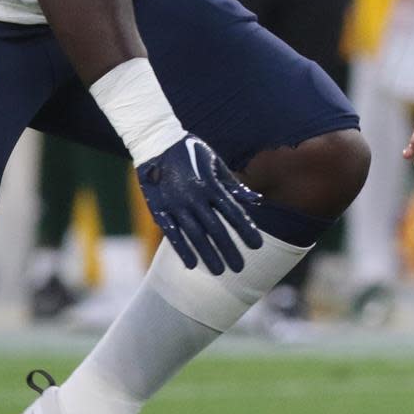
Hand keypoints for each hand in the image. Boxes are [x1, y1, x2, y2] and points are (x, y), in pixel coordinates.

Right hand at [136, 135, 264, 273]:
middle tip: (240, 268)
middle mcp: (195, 197)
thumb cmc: (192, 152)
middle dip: (229, 250)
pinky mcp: (159, 209)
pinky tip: (191, 264)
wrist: (156, 142)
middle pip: (216, 229)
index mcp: (212, 186)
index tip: (257, 246)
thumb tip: (257, 201)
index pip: (234, 213)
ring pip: (195, 235)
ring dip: (208, 255)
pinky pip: (172, 233)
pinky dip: (182, 248)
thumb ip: (235, 185)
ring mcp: (176, 204)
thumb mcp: (216, 164)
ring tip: (219, 272)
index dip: (246, 231)